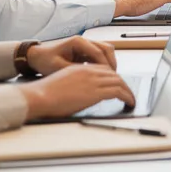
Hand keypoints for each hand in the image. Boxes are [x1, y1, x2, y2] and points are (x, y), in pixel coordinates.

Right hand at [18, 64, 135, 119]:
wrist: (39, 96)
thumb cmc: (44, 94)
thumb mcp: (61, 83)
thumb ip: (73, 84)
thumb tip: (77, 94)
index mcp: (80, 69)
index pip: (103, 69)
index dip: (112, 77)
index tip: (116, 85)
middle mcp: (89, 72)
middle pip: (113, 74)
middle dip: (122, 83)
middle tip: (127, 92)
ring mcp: (93, 81)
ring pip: (118, 81)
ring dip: (127, 90)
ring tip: (131, 98)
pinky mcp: (96, 92)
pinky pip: (118, 91)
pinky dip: (127, 96)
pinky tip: (130, 102)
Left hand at [25, 36, 116, 74]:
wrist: (36, 56)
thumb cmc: (45, 60)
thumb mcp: (58, 68)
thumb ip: (75, 71)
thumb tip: (91, 77)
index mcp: (78, 42)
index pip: (99, 52)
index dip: (106, 66)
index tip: (110, 77)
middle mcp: (84, 40)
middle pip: (107, 48)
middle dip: (112, 63)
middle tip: (114, 78)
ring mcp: (85, 45)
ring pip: (105, 50)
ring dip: (109, 62)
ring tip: (110, 77)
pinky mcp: (85, 50)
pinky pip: (100, 55)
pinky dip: (104, 64)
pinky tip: (102, 75)